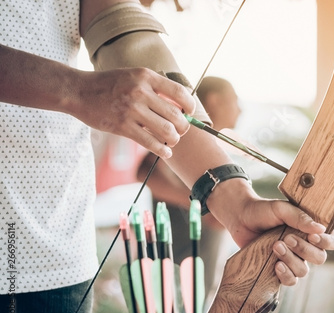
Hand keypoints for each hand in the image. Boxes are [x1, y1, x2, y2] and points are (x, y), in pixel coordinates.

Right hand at [77, 68, 195, 159]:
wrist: (79, 91)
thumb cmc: (110, 84)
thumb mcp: (134, 76)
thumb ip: (155, 87)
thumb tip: (180, 106)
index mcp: (146, 77)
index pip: (179, 92)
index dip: (190, 105)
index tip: (190, 112)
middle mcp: (140, 92)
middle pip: (176, 115)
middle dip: (183, 126)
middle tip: (181, 131)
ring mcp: (131, 110)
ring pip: (166, 130)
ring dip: (174, 139)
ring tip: (172, 141)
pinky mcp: (122, 126)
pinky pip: (150, 142)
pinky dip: (162, 150)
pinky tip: (165, 152)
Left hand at [237, 199, 333, 285]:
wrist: (240, 218)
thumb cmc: (262, 210)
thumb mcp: (281, 208)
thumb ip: (300, 217)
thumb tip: (320, 228)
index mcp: (311, 230)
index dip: (328, 243)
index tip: (312, 237)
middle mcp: (306, 246)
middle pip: (320, 258)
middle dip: (304, 250)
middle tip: (286, 238)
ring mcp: (293, 259)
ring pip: (304, 270)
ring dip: (291, 260)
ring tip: (275, 246)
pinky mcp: (279, 269)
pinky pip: (291, 281)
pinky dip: (285, 275)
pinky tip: (276, 265)